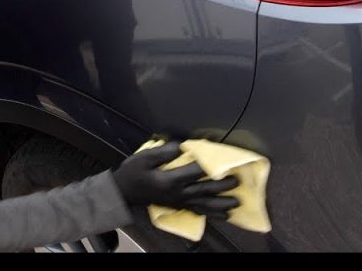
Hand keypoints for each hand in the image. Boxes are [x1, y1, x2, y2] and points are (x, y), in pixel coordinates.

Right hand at [112, 141, 239, 219]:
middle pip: (204, 189)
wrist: (124, 191)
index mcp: (170, 179)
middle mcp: (178, 192)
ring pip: (204, 204)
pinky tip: (224, 215)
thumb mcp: (144, 157)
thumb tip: (182, 146)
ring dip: (221, 204)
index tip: (222, 158)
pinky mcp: (179, 206)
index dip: (209, 164)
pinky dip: (212, 214)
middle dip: (222, 186)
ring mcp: (179, 201)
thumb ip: (163, 152)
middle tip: (236, 181)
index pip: (194, 171)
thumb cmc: (134, 173)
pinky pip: (199, 211)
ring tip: (236, 203)